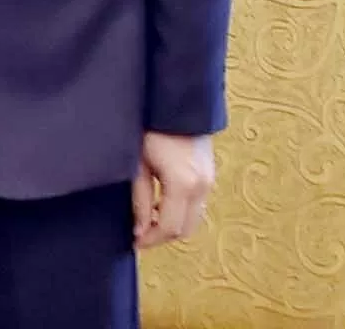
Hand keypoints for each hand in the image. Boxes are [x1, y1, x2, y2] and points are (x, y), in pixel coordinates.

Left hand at [131, 131, 213, 248]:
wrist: (175, 103)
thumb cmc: (151, 128)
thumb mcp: (139, 163)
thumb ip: (139, 198)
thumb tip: (138, 228)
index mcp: (182, 184)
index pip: (169, 227)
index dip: (151, 239)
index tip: (134, 241)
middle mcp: (201, 186)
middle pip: (185, 229)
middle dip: (162, 235)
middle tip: (140, 232)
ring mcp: (208, 180)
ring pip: (194, 219)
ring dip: (172, 224)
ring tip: (148, 216)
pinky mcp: (209, 174)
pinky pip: (198, 204)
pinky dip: (181, 212)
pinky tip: (161, 202)